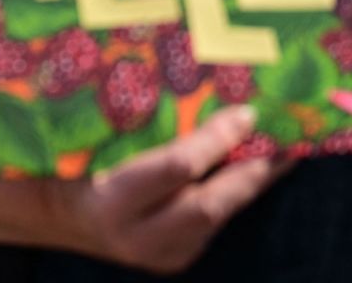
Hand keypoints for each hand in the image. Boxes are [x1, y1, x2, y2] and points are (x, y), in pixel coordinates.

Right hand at [73, 106, 291, 272]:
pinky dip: (234, 194)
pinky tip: (254, 170)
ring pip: (219, 217)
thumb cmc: (78, 164)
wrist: (64, 215)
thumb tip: (203, 93)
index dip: (215, 140)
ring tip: (283, 151)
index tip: (245, 112)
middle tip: (287, 141)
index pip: (177, 168)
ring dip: (251, 183)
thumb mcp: (99, 142)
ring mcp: (159, 253)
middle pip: (210, 204)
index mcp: (110, 199)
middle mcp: (136, 234)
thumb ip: (138, 124)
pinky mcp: (176, 258)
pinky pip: (214, 223)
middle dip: (252, 171)